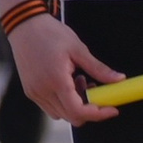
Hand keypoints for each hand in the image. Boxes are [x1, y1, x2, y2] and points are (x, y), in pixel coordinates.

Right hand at [11, 11, 122, 126]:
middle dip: (89, 109)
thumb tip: (118, 79)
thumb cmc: (50, 33)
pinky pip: (50, 106)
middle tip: (97, 90)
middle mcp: (42, 91)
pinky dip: (64, 101)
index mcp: (56, 81)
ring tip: (81, 81)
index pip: (78, 111)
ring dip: (76, 105)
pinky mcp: (30, 91)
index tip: (112, 109)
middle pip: (71, 117)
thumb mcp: (78, 49)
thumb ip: (98, 69)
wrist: (24, 25)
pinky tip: (69, 82)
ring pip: (61, 114)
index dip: (98, 114)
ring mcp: (34, 93)